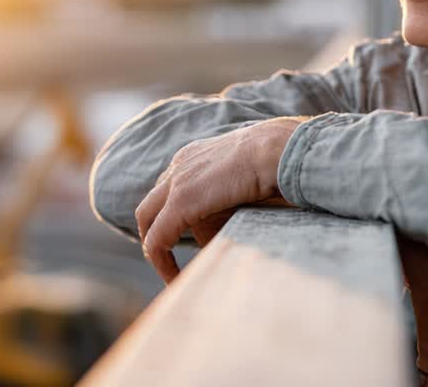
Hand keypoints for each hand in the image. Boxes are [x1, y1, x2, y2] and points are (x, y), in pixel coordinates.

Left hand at [135, 116, 306, 282]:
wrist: (279, 149)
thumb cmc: (278, 159)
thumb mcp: (249, 173)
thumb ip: (235, 192)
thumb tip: (241, 214)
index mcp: (194, 155)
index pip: (169, 187)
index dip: (170, 214)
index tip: (181, 236)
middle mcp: (179, 164)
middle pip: (151, 204)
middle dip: (154, 231)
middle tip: (165, 258)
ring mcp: (177, 182)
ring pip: (148, 220)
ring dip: (156, 248)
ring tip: (170, 272)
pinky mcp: (180, 203)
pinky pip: (157, 239)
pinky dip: (161, 261)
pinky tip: (174, 278)